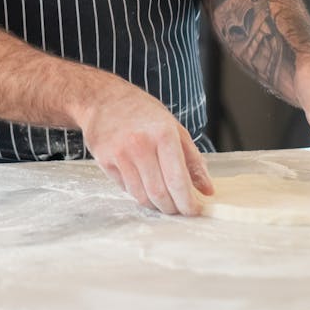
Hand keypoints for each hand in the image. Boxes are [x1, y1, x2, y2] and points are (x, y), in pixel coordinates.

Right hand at [78, 81, 214, 215]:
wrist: (102, 98)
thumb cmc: (141, 111)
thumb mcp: (174, 127)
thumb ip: (192, 159)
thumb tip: (207, 189)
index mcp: (163, 134)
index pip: (177, 180)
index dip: (188, 202)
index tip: (194, 210)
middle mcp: (140, 145)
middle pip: (159, 194)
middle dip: (173, 208)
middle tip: (179, 209)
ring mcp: (120, 154)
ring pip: (142, 196)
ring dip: (156, 204)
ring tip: (163, 198)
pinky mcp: (105, 161)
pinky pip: (126, 189)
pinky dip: (139, 193)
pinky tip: (143, 183)